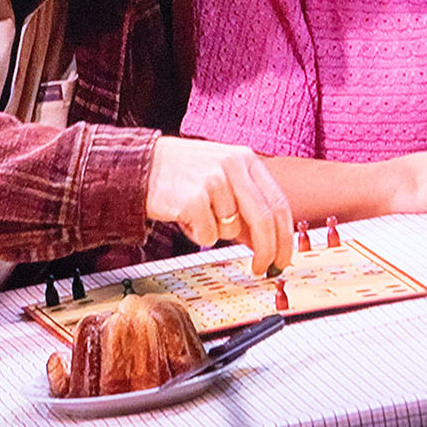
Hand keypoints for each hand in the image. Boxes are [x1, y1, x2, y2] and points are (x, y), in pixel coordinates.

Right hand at [147, 136, 293, 274]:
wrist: (141, 165)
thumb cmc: (184, 174)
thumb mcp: (222, 179)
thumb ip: (246, 206)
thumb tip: (268, 244)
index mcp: (245, 158)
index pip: (278, 203)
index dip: (284, 237)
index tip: (283, 257)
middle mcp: (232, 165)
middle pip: (263, 220)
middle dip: (266, 251)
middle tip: (262, 268)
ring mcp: (212, 181)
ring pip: (232, 231)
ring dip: (216, 233)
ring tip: (198, 216)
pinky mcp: (192, 199)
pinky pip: (207, 236)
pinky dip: (198, 234)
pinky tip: (185, 217)